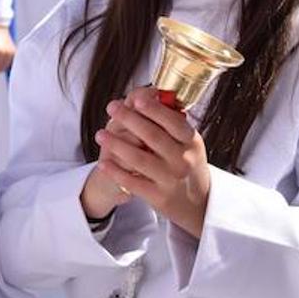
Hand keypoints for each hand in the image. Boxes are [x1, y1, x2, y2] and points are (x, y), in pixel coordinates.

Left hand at [95, 87, 209, 237]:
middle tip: (112, 107)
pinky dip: (116, 172)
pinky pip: (132, 182)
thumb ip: (170, 121)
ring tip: (100, 134)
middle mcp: (183, 160)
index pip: (173, 122)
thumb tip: (146, 94)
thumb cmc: (186, 163)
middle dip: (129, 119)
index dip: (154, 110)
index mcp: (191, 141)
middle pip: (153, 136)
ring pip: (139, 159)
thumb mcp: (187, 141)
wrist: (198, 202)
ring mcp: (170, 179)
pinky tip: (103, 163)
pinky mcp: (158, 197)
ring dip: (116, 144)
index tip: (136, 98)